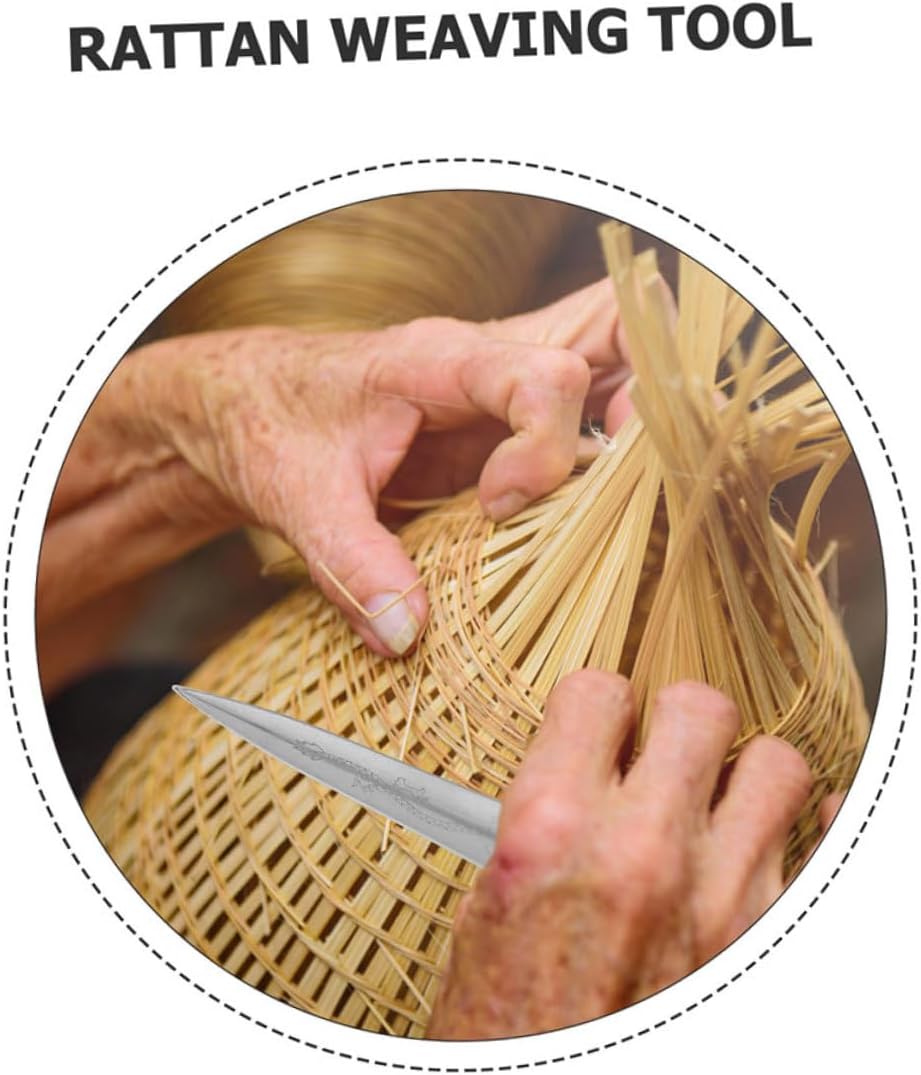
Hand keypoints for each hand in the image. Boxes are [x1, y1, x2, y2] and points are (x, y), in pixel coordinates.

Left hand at [45, 280, 629, 656]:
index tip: (497, 507)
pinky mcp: (498, 427)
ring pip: (607, 368)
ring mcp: (498, 391)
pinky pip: (577, 422)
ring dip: (628, 428)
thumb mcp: (299, 499)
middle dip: (641, 396)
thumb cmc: (266, 427)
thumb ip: (353, 565)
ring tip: (615, 501)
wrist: (241, 407)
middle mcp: (484, 360)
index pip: (544, 373)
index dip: (542, 448)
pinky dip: (598, 460)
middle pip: (608, 328)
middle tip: (620, 477)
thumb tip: (409, 634)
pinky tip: (584, 516)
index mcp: (438, 359)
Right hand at [426, 672, 837, 1039]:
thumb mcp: (485, 908)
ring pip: (775, 766)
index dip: (596, 708)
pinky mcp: (767, 944)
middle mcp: (643, 853)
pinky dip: (807, 832)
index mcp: (553, 831)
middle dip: (676, 723)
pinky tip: (773, 834)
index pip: (599, 694)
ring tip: (713, 799)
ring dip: (742, 775)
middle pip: (699, 709)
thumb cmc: (511, 1024)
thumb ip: (540, 821)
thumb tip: (575, 767)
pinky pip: (823, 848)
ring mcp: (720, 900)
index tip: (597, 729)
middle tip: (660, 754)